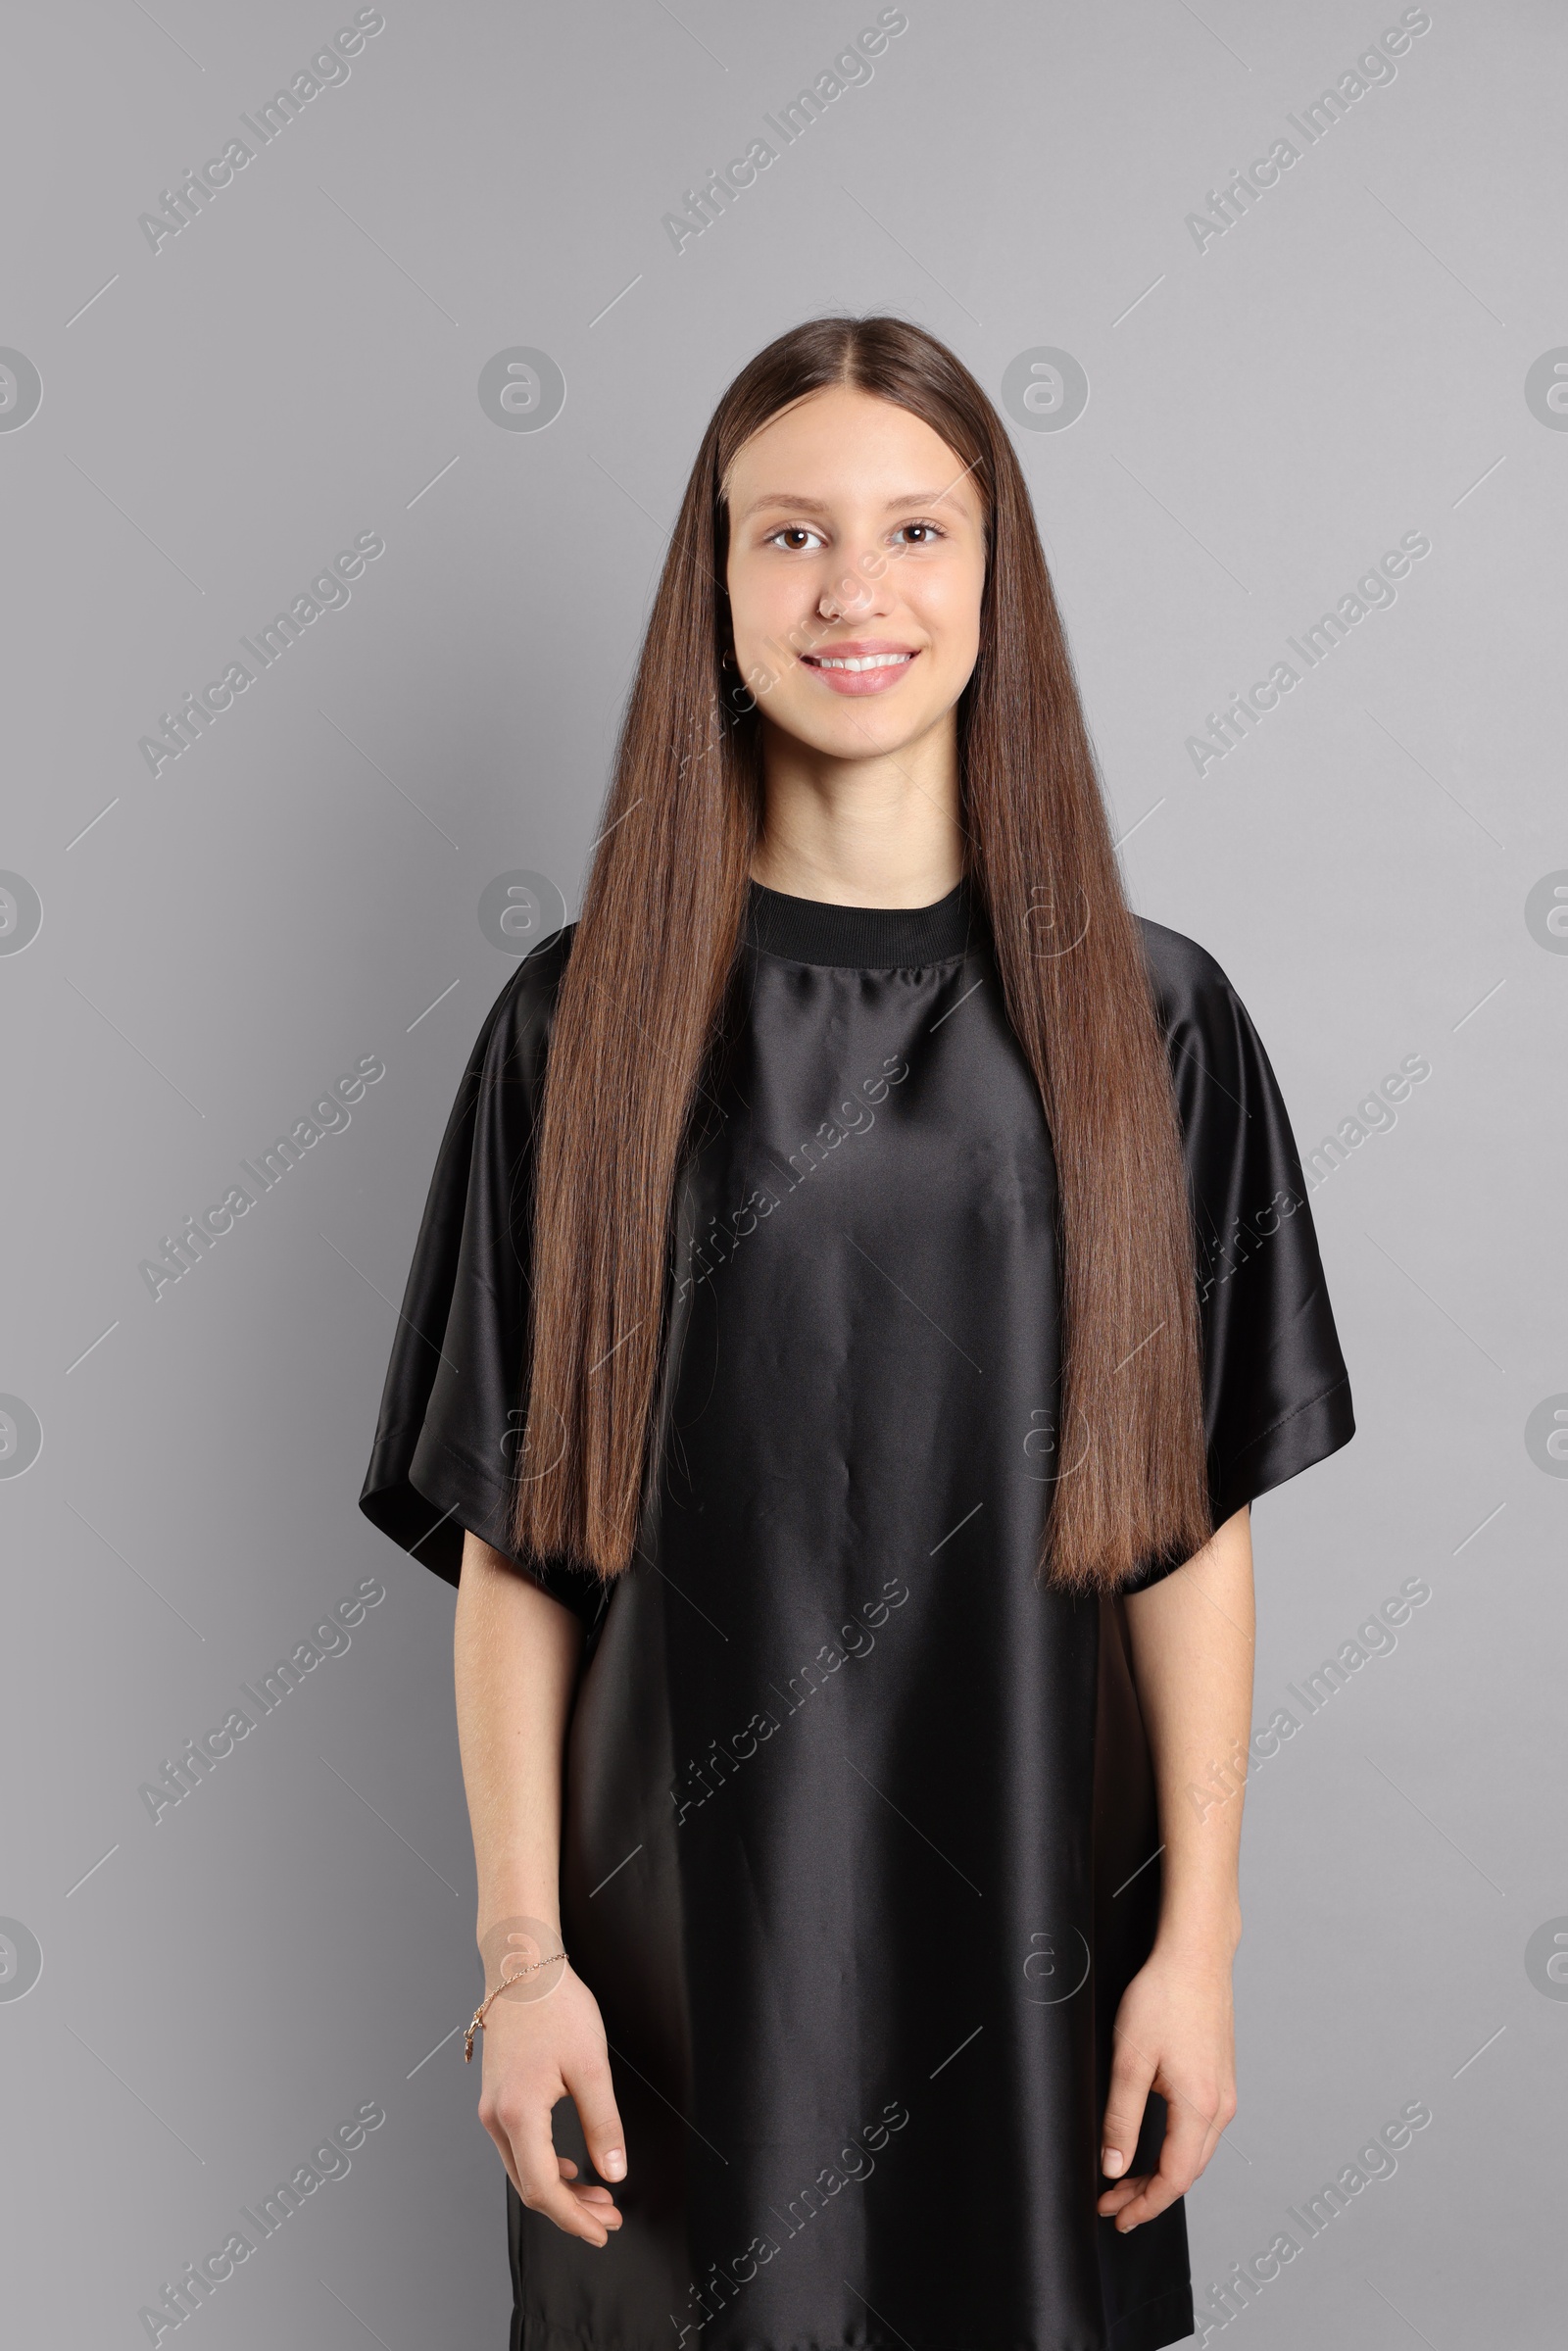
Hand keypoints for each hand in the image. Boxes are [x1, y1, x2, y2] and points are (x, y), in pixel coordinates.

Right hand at [475, 1961, 626, 2245]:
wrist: (522, 1966)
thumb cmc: (557, 2009)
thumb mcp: (591, 2066)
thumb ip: (603, 2124)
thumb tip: (613, 2174)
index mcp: (519, 2114)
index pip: (545, 2188)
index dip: (574, 2218)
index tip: (603, 2232)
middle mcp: (497, 2118)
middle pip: (531, 2187)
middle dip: (572, 2209)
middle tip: (610, 2218)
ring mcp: (492, 2109)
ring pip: (523, 2170)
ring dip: (561, 2189)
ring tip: (599, 2196)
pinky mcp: (496, 2098)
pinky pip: (518, 2148)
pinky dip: (546, 2165)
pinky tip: (572, 2165)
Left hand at [1097, 1940, 1236, 2232]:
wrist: (1195, 1956)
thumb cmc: (1163, 1998)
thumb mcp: (1129, 2060)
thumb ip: (1120, 2118)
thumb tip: (1113, 2167)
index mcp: (1200, 2107)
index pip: (1174, 2178)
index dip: (1145, 2204)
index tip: (1116, 2215)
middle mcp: (1221, 2106)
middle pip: (1187, 2171)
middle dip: (1149, 2194)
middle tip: (1112, 2203)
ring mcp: (1225, 2092)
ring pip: (1195, 2152)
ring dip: (1161, 2171)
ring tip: (1124, 2179)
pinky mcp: (1220, 2078)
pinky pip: (1200, 2130)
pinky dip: (1174, 2148)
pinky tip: (1151, 2145)